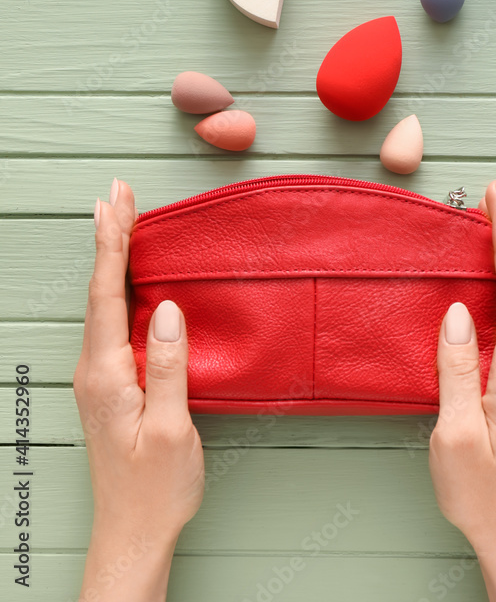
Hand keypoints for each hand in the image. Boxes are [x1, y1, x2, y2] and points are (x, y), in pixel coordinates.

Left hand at [73, 179, 204, 601]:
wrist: (133, 532)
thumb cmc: (155, 487)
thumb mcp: (171, 428)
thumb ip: (168, 366)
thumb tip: (169, 309)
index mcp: (106, 374)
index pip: (107, 295)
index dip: (112, 245)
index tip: (116, 204)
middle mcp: (94, 369)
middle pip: (100, 290)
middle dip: (109, 237)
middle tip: (118, 193)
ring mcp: (99, 376)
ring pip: (103, 303)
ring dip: (111, 257)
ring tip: (120, 219)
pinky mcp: (109, 384)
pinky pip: (111, 321)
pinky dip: (118, 286)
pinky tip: (127, 277)